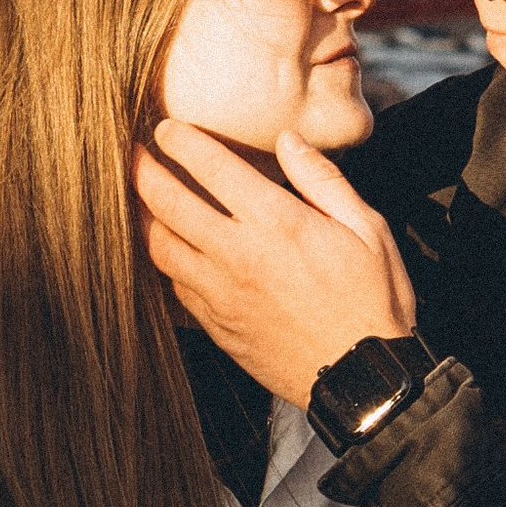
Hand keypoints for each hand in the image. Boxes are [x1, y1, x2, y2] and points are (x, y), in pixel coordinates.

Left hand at [135, 124, 415, 409]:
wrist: (363, 379)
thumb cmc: (373, 302)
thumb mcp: (368, 230)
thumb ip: (324, 180)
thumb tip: (289, 141)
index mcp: (277, 223)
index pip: (212, 167)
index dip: (180, 141)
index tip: (166, 127)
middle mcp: (239, 255)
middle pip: (168, 203)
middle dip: (143, 170)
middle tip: (132, 153)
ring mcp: (221, 294)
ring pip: (160, 248)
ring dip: (145, 218)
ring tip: (141, 199)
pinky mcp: (217, 326)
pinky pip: (175, 287)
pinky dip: (165, 262)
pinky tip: (169, 250)